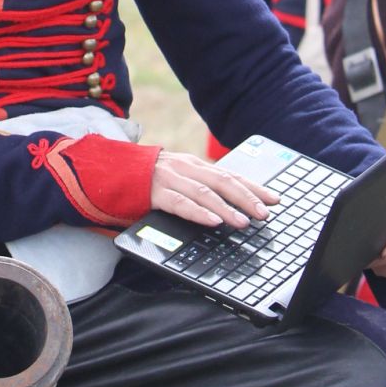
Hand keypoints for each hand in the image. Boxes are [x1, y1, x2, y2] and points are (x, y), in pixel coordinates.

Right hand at [150, 151, 278, 229]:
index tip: (276, 199)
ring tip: (244, 222)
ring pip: (205, 193)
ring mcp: (169, 179)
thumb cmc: (148, 180)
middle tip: (266, 213)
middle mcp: (185, 168)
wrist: (109, 170)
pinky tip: (213, 221)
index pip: (230, 175)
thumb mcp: (177, 178)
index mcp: (193, 165)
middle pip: (223, 181)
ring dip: (227, 208)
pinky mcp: (155, 192)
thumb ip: (199, 187)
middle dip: (247, 197)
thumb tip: (231, 206)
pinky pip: (180, 203)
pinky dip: (199, 212)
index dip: (254, 187)